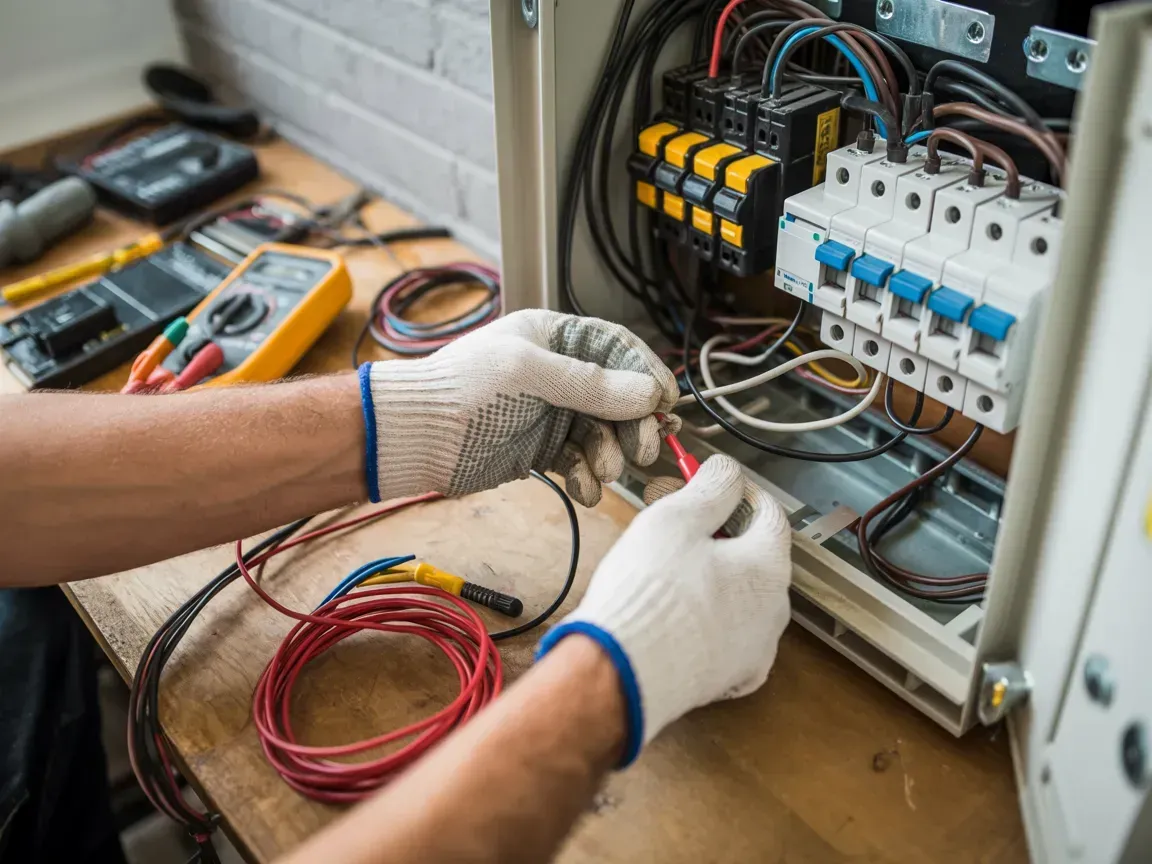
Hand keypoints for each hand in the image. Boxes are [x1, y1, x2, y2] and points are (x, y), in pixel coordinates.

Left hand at [359, 310, 679, 505]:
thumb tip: (646, 392)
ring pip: (602, 433)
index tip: (665, 402)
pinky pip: (578, 462)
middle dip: (633, 424)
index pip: (616, 349)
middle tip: (643, 447)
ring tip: (605, 471)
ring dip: (610, 455)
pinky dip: (586, 476)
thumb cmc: (461, 389)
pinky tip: (585, 489)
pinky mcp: (540, 449)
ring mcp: (550, 413)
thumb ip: (589, 383)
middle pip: (617, 396)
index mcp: (553, 338)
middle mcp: (556, 373)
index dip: (645, 374)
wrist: (416, 436)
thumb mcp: (528, 373)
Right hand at [537, 455, 791, 763]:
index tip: (719, 486)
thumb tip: (727, 472)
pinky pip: (726, 637)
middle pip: (757, 559)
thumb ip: (709, 489)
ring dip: (715, 580)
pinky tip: (677, 614)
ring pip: (742, 600)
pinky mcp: (728, 679)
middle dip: (725, 537)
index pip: (771, 515)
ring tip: (671, 570)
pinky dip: (708, 620)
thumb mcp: (676, 519)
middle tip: (685, 526)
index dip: (742, 493)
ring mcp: (753, 650)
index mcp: (768, 568)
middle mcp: (773, 612)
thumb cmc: (650, 597)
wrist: (622, 672)